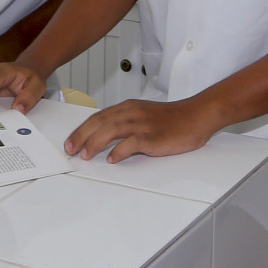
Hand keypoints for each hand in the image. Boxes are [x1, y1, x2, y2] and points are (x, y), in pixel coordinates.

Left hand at [64, 97, 218, 162]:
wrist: (197, 115)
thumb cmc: (173, 118)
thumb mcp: (144, 115)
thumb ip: (126, 123)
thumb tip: (106, 138)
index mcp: (128, 107)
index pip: (98, 117)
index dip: (81, 130)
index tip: (70, 142)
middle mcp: (132, 113)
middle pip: (99, 123)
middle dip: (81, 137)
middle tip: (70, 150)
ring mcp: (142, 124)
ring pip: (111, 131)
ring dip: (95, 144)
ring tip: (86, 156)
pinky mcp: (153, 136)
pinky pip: (131, 143)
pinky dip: (119, 151)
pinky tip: (113, 160)